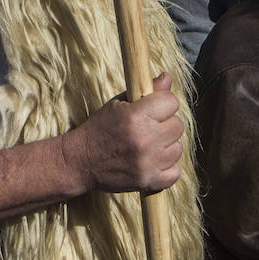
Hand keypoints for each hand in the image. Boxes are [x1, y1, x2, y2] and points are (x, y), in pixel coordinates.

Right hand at [62, 73, 183, 193]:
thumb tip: (167, 78)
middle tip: (148, 128)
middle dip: (165, 124)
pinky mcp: (148, 181)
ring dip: (166, 146)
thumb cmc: (100, 129)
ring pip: (178, 148)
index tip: (153, 109)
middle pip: (177, 125)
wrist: (80, 161)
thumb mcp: (118, 104)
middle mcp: (144, 139)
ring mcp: (148, 162)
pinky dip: (167, 168)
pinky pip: (175, 172)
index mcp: (135, 116)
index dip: (163, 103)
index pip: (172, 101)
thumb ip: (145, 90)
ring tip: (148, 146)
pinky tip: (152, 161)